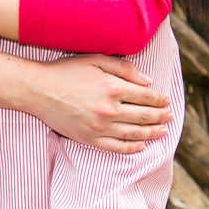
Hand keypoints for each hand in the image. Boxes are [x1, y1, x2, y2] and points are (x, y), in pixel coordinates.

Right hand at [21, 54, 171, 152]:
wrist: (38, 89)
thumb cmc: (65, 71)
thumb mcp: (95, 59)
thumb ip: (124, 68)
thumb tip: (148, 81)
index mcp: (113, 87)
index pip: (146, 97)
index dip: (160, 100)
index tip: (167, 101)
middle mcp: (110, 109)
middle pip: (144, 116)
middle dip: (161, 117)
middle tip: (170, 117)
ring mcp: (100, 127)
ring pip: (135, 134)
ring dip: (152, 133)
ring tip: (162, 132)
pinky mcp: (90, 139)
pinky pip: (117, 148)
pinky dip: (132, 149)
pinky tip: (141, 146)